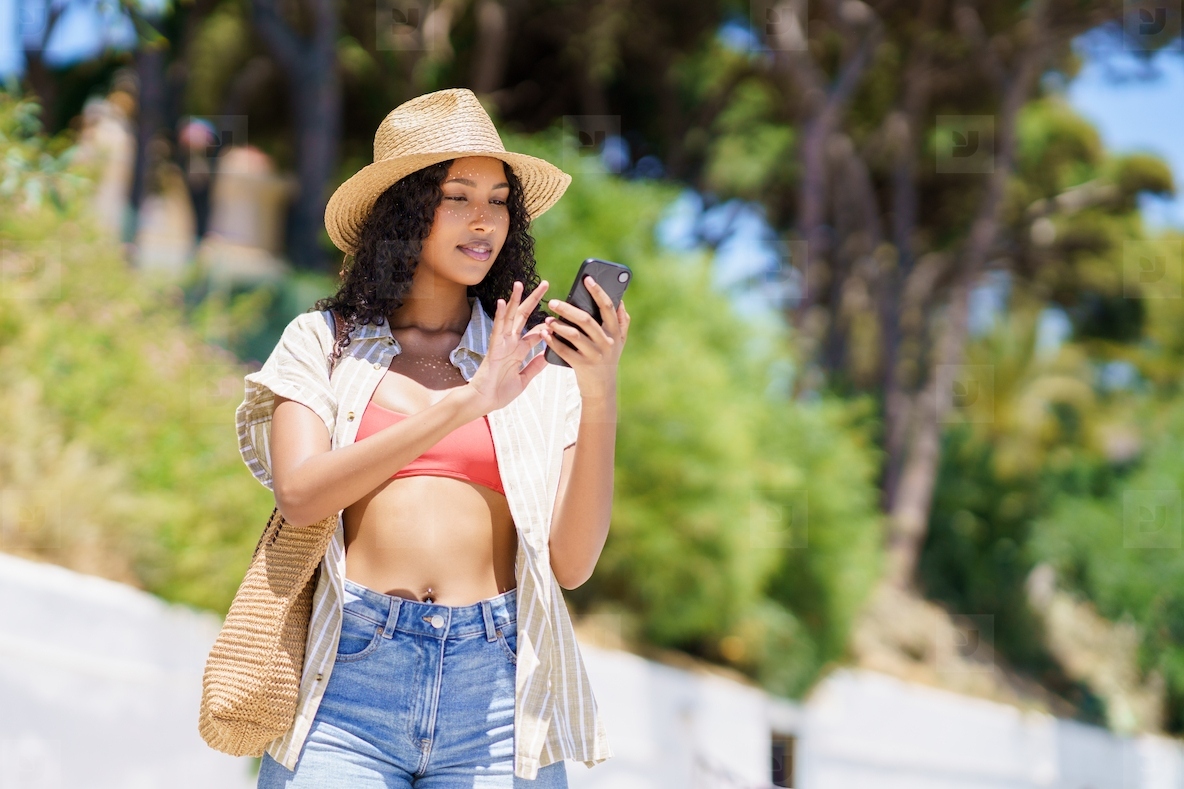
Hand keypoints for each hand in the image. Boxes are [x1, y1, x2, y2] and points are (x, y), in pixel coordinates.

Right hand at [465, 280, 550, 413]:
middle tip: (545, 284)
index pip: (535, 332)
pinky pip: (498, 329)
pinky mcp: (494, 348)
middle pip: (524, 316)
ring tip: (520, 283)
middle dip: (534, 300)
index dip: (546, 324)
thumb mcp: (524, 379)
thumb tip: (548, 356)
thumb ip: (535, 366)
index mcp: (518, 350)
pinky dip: (500, 316)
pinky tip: (503, 302)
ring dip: (515, 300)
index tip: (558, 315)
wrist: (485, 402)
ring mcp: (502, 343)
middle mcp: (511, 343)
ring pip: (510, 317)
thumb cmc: (500, 392)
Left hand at [542, 276, 630, 401]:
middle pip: (587, 320)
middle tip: (553, 302)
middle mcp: (607, 342)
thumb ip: (621, 321)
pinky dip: (553, 341)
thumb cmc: (608, 359)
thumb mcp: (619, 341)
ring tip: (547, 319)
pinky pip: (565, 351)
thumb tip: (620, 300)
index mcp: (615, 332)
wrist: (602, 389)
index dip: (598, 292)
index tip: (587, 279)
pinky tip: (545, 334)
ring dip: (559, 325)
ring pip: (574, 335)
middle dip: (568, 309)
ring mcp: (595, 355)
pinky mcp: (582, 366)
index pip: (608, 307)